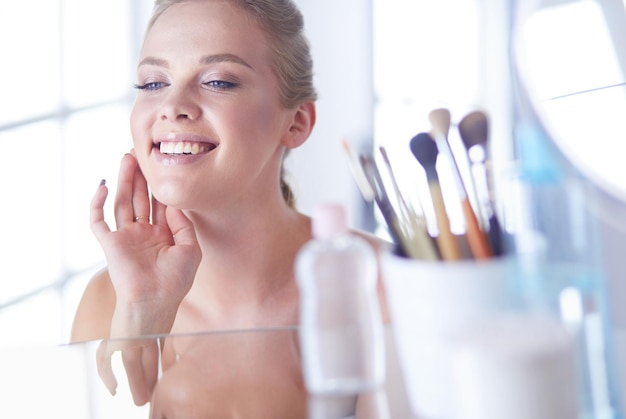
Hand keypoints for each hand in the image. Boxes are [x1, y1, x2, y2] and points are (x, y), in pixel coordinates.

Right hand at [90, 153, 201, 401]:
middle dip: (140, 176)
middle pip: (140, 198)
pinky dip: (98, 202)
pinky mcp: (110, 243)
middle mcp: (143, 233)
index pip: (160, 203)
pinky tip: (104, 185)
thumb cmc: (175, 282)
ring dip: (123, 180)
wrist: (155, 303)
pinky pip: (98, 220)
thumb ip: (185, 225)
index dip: (160, 185)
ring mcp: (125, 237)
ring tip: (126, 158)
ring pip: (122, 202)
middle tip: (140, 152)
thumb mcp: (190, 250)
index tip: (163, 164)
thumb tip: (176, 203)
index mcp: (162, 235)